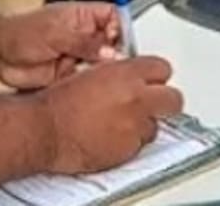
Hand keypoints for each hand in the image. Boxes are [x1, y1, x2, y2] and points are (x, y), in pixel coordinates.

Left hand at [0, 2, 122, 90]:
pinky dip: (92, 83)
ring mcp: (77, 54)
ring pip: (102, 62)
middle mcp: (82, 35)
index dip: (120, 27)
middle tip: (117, 63)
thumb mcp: (55, 34)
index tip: (122, 41)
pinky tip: (91, 86)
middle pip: (111, 41)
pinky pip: (88, 78)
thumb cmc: (19, 34)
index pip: (112, 16)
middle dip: (117, 52)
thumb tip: (109, 50)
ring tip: (103, 75)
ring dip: (104, 69)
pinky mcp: (70, 74)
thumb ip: (84, 42)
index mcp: (81, 16)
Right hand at [36, 56, 183, 174]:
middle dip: (164, 100)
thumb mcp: (89, 71)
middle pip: (174, 99)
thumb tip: (127, 73)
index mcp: (126, 74)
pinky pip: (138, 145)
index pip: (162, 69)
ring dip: (143, 124)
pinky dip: (128, 142)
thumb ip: (116, 72)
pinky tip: (111, 136)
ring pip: (156, 126)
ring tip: (122, 122)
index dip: (156, 75)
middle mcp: (136, 100)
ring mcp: (134, 127)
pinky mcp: (127, 150)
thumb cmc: (59, 101)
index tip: (152, 79)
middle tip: (153, 102)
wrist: (46, 129)